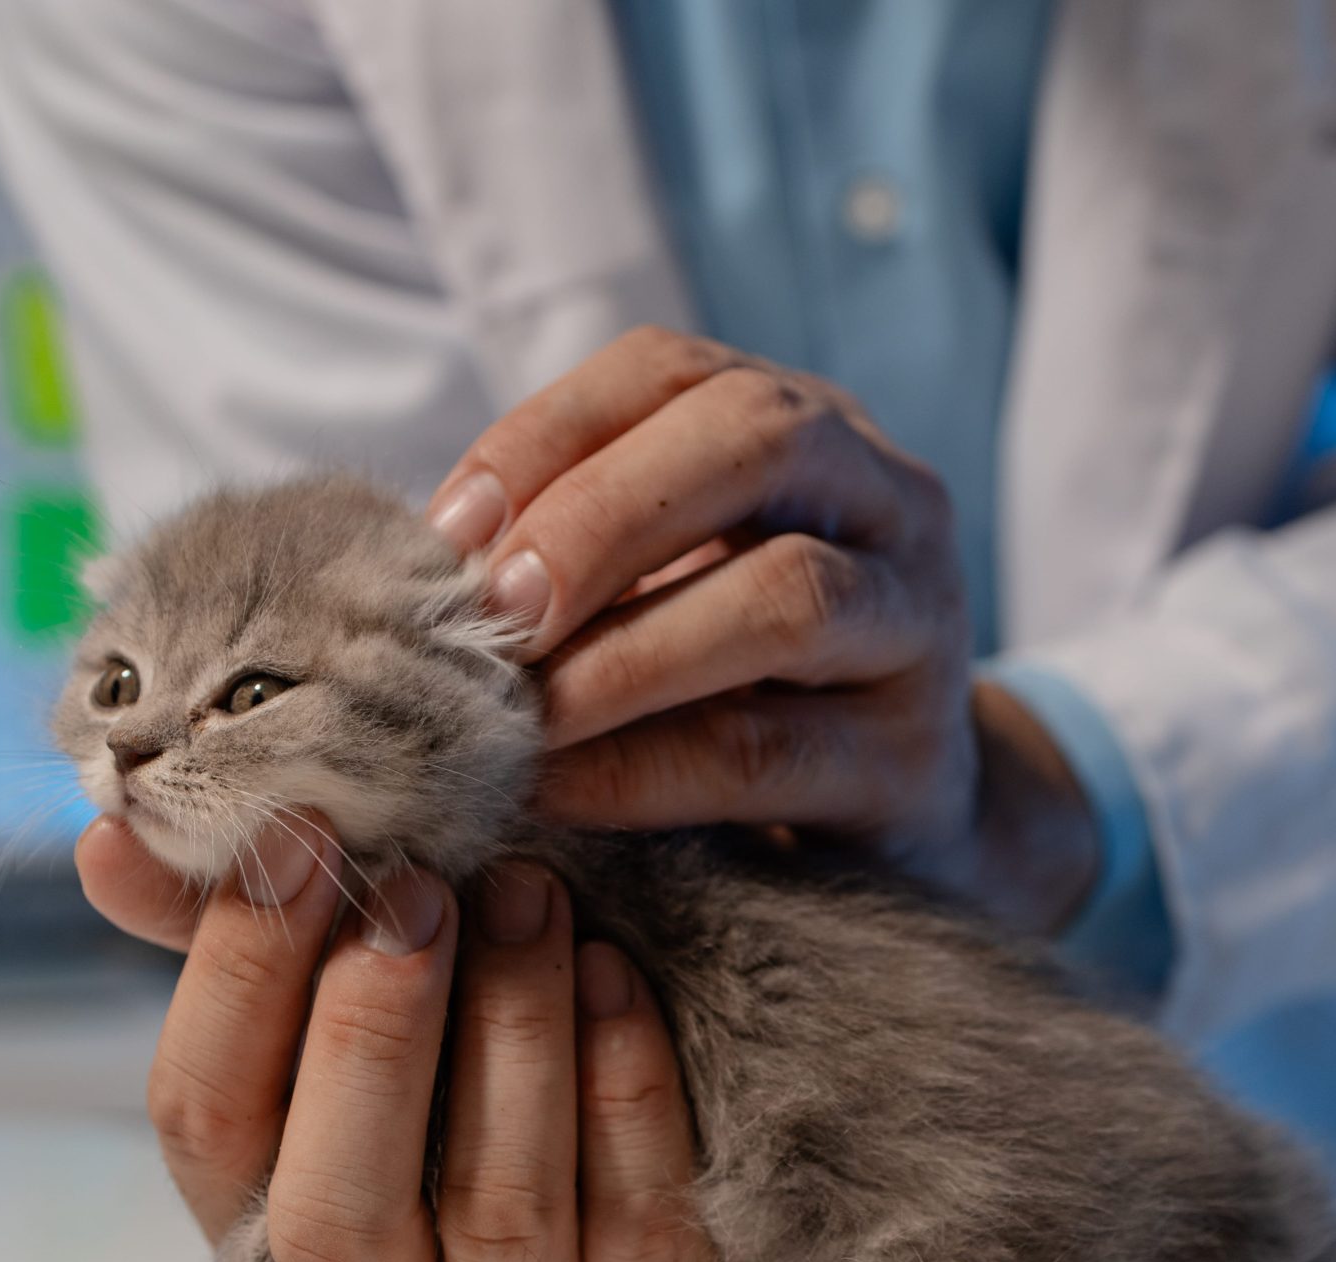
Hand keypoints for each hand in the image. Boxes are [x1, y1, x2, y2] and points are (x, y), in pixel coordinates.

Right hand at [81, 815, 735, 1261]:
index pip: (204, 1123)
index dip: (238, 977)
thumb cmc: (481, 1048)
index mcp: (268, 1224)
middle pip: (335, 1206)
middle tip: (420, 886)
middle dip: (370, 1032)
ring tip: (531, 896)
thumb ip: (246, 928)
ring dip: (510, 1031)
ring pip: (499, 1205)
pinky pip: (632, 1215)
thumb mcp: (363, 985)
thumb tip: (110, 842)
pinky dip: (621, 1084)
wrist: (688, 1133)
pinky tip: (614, 976)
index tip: (299, 834)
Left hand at [426, 327, 1099, 937]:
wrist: (896, 816)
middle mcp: (887, 498)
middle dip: (603, 517)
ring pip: (790, 598)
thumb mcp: (673, 580)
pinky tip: (562, 788)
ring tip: (522, 714)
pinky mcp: (911, 761)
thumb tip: (417, 568)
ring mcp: (917, 624)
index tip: (446, 531)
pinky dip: (648, 769)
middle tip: (495, 611)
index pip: (673, 371)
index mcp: (809, 425)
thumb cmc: (744, 679)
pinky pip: (773, 753)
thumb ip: (577, 551)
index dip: (547, 434)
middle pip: (757, 440)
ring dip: (628, 654)